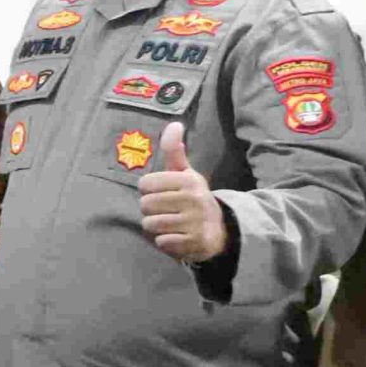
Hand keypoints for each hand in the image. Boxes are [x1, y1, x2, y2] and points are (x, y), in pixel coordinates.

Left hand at [138, 122, 229, 262]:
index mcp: (188, 180)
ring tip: (172, 223)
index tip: (162, 193)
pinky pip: (161, 242)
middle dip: (151, 210)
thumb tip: (174, 124)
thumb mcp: (186, 174)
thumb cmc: (193, 198)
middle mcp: (193, 199)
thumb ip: (174, 151)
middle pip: (145, 205)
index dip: (148, 190)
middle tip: (167, 210)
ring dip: (156, 227)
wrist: (220, 229)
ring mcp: (195, 221)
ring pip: (150, 224)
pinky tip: (178, 236)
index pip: (144, 184)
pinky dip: (165, 242)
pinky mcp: (194, 242)